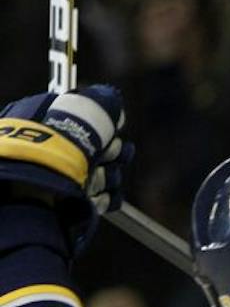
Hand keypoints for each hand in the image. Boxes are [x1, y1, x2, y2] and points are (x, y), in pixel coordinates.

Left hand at [0, 85, 129, 253]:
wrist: (37, 190)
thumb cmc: (52, 146)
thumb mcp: (81, 109)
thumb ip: (103, 103)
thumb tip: (115, 108)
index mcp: (45, 124)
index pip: (84, 119)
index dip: (102, 124)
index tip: (110, 127)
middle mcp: (54, 151)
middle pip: (102, 148)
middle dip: (111, 152)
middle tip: (104, 154)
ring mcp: (65, 178)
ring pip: (108, 174)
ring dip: (109, 176)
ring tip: (94, 179)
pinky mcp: (74, 204)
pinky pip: (107, 198)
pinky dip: (106, 197)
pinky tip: (94, 195)